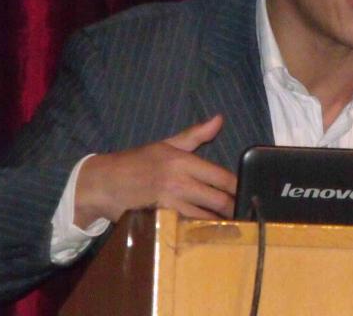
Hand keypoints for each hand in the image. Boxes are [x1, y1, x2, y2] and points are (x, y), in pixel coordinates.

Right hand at [74, 114, 236, 225]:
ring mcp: (169, 203)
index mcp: (183, 161)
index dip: (239, 187)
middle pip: (219, 200)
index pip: (222, 177)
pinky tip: (206, 233)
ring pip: (205, 218)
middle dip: (234, 209)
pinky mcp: (160, 219)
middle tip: (244, 214)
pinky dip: (198, 231)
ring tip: (231, 227)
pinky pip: (186, 228)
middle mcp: (179, 181)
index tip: (249, 193)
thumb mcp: (166, 144)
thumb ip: (195, 135)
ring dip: (219, 224)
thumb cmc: (136, 161)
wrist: (103, 182)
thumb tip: (219, 119)